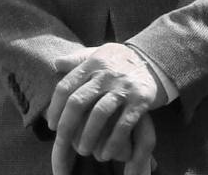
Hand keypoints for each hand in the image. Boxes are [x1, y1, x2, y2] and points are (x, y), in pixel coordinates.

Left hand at [46, 43, 165, 173]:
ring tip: (83, 150)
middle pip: (78, 102)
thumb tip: (56, 63)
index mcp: (93, 62)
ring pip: (99, 114)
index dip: (55, 107)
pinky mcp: (140, 100)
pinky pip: (123, 124)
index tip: (51, 124)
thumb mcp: (100, 53)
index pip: (66, 86)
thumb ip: (78, 59)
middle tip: (61, 143)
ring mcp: (124, 87)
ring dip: (88, 137)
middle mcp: (106, 73)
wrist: (155, 60)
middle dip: (66, 127)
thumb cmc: (120, 61)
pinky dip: (112, 142)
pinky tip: (105, 153)